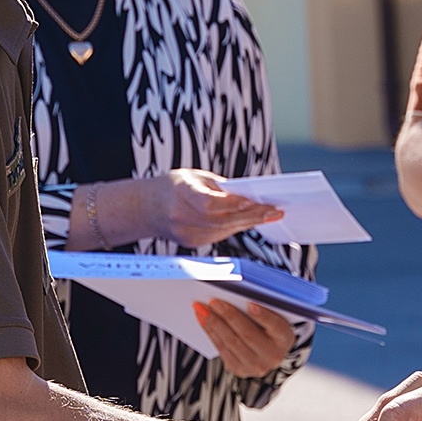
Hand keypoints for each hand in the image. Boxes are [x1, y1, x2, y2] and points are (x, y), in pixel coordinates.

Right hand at [134, 169, 282, 247]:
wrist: (147, 207)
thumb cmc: (174, 187)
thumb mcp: (195, 177)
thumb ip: (219, 187)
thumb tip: (248, 195)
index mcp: (180, 192)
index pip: (207, 203)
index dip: (229, 204)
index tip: (250, 201)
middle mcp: (181, 216)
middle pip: (221, 220)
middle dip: (251, 216)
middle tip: (274, 211)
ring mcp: (186, 233)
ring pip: (225, 229)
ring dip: (248, 221)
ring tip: (269, 214)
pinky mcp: (192, 243)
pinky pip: (220, 234)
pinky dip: (236, 226)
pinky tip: (251, 219)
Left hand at [192, 298, 295, 377]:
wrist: (266, 350)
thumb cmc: (267, 324)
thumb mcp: (273, 315)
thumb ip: (262, 305)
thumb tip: (237, 292)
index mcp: (285, 338)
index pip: (276, 326)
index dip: (263, 316)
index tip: (250, 303)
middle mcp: (273, 355)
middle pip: (248, 334)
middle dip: (229, 316)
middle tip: (214, 301)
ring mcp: (256, 366)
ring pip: (231, 342)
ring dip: (213, 324)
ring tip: (201, 308)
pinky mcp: (239, 369)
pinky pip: (222, 349)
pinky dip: (210, 332)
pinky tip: (202, 319)